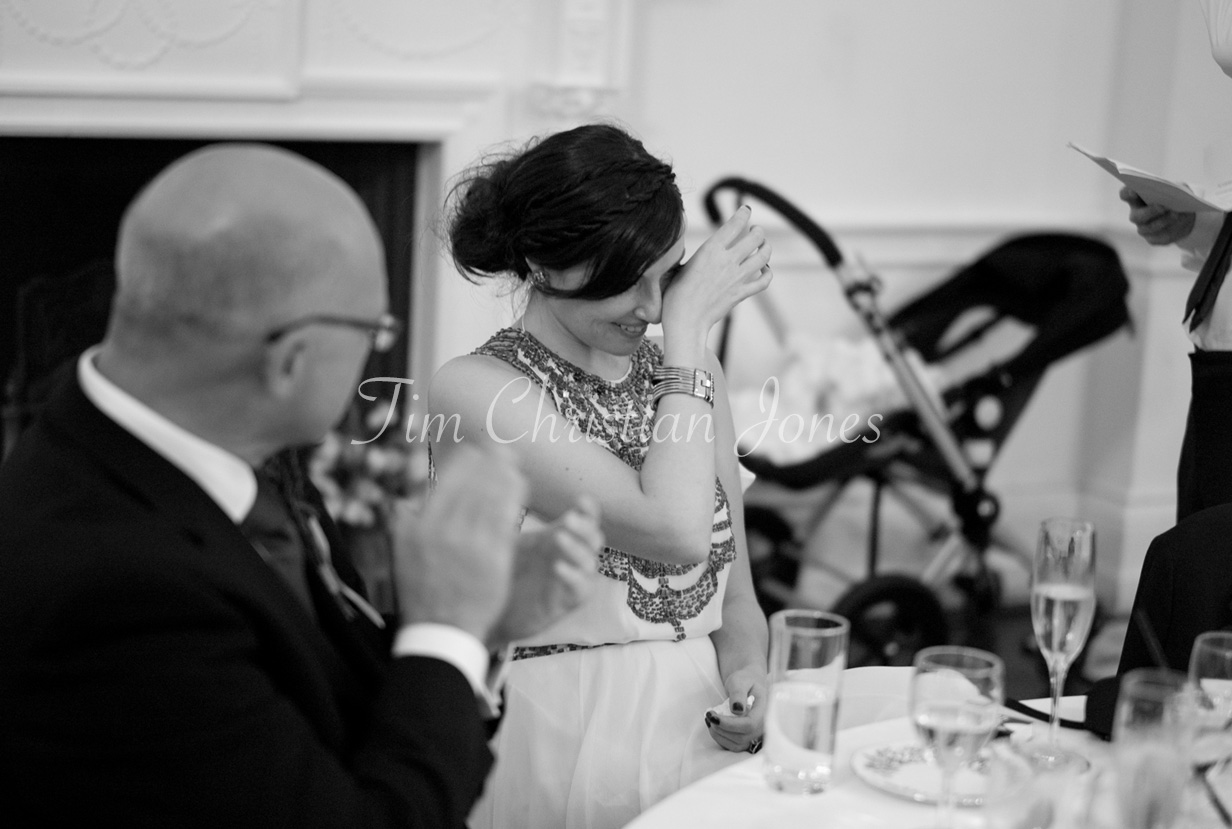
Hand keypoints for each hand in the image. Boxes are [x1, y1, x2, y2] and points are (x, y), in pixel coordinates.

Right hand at [391, 444, 525, 641]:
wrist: (441, 631)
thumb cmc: (422, 590)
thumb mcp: (401, 552)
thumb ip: (403, 521)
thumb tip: (405, 496)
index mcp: (420, 526)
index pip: (448, 480)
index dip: (467, 461)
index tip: (477, 451)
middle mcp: (444, 531)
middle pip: (473, 483)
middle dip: (491, 461)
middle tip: (502, 449)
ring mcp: (471, 545)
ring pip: (492, 496)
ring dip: (505, 474)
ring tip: (513, 463)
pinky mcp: (494, 559)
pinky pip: (507, 517)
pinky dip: (514, 496)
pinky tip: (521, 485)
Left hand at [487, 495, 603, 647]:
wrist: (493, 612)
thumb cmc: (502, 572)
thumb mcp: (505, 539)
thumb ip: (510, 514)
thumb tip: (504, 481)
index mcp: (560, 537)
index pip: (586, 519)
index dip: (588, 509)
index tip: (580, 499)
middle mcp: (572, 556)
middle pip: (594, 537)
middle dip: (584, 526)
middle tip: (568, 519)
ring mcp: (573, 579)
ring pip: (590, 561)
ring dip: (577, 548)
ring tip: (558, 537)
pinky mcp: (569, 601)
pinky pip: (581, 587)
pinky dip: (572, 576)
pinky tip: (557, 567)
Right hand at [661, 205, 772, 341]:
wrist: (685, 320)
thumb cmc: (675, 295)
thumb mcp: (680, 266)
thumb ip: (697, 256)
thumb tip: (702, 250)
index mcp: (710, 250)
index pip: (735, 224)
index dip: (743, 214)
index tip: (745, 210)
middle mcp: (727, 261)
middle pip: (755, 238)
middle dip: (758, 231)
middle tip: (757, 231)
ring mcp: (737, 278)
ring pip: (763, 256)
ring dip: (766, 248)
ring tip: (764, 246)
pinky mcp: (742, 293)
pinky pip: (764, 281)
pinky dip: (768, 273)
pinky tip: (765, 270)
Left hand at [704, 665, 766, 752]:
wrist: (748, 685)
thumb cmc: (745, 681)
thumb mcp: (740, 680)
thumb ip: (738, 693)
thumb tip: (737, 710)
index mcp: (764, 711)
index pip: (749, 725)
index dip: (730, 724)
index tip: (714, 717)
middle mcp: (762, 726)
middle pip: (741, 737)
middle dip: (721, 728)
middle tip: (709, 715)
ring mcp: (755, 735)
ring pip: (736, 744)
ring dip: (718, 734)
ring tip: (709, 719)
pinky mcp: (747, 739)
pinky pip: (733, 746)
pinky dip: (720, 738)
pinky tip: (713, 726)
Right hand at [1119, 186, 1195, 244]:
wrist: (1184, 215)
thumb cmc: (1176, 197)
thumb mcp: (1176, 187)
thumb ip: (1172, 188)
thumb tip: (1172, 193)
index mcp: (1137, 198)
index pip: (1125, 194)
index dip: (1127, 193)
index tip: (1134, 191)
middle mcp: (1136, 215)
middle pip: (1136, 216)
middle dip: (1150, 212)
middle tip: (1163, 207)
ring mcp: (1143, 228)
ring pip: (1149, 228)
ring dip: (1164, 221)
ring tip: (1177, 215)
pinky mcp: (1153, 239)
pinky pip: (1161, 237)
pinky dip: (1172, 229)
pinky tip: (1180, 223)